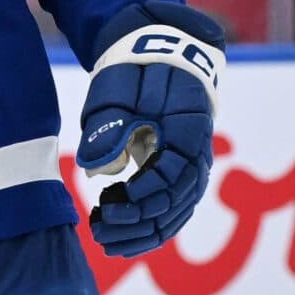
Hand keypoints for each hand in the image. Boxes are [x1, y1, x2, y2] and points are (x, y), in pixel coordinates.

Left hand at [77, 2, 223, 256]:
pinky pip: (173, 210)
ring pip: (175, 213)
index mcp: (187, 132)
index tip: (107, 203)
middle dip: (136, 223)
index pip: (171, 177)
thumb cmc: (137, 70)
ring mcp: (191, 167)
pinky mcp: (179, 173)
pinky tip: (122, 237)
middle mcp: (197, 155)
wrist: (159, 54)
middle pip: (175, 204)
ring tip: (105, 240)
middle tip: (98, 229)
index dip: (140, 196)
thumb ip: (112, 126)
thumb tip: (97, 169)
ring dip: (142, 232)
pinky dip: (151, 228)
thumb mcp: (120, 88)